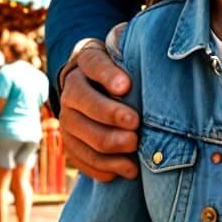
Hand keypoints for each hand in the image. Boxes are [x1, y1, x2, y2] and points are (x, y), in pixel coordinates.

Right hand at [59, 30, 140, 181]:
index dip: (109, 76)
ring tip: (135, 151)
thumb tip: (155, 57)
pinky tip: (125, 170)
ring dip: (109, 146)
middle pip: (84, 103)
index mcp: (86, 61)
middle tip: (136, 126)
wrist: (92, 84)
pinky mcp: (70, 143)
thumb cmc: (121, 68)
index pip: (94, 64)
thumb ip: (134, 52)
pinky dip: (104, 167)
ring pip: (82, 135)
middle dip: (111, 116)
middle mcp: (70, 90)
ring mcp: (67, 119)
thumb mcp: (125, 52)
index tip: (127, 87)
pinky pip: (82, 159)